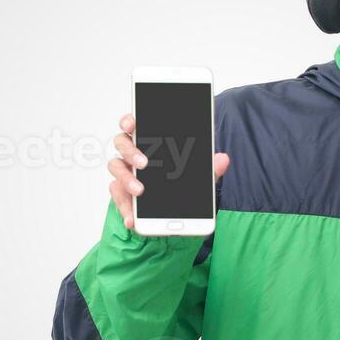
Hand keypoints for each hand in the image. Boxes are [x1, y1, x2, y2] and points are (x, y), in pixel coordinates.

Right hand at [109, 112, 230, 230]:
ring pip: (116, 169)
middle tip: (144, 163)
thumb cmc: (179, 183)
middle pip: (122, 144)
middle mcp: (132, 155)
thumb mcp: (197, 176)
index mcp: (148, 142)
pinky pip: (118, 198)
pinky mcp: (121, 194)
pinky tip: (132, 218)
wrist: (173, 211)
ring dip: (127, 179)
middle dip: (131, 151)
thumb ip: (208, 167)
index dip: (129, 121)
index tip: (132, 124)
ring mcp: (125, 174)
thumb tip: (223, 159)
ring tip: (140, 191)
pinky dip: (125, 209)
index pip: (133, 125)